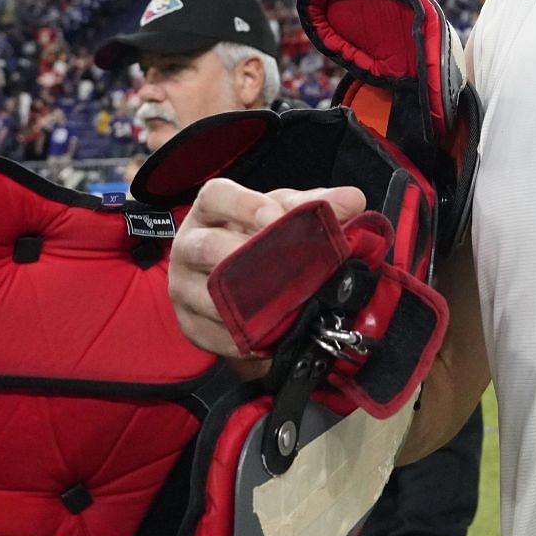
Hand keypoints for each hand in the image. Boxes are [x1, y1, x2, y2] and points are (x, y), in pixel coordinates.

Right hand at [168, 177, 365, 372]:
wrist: (239, 276)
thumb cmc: (262, 234)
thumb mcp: (288, 212)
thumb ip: (318, 204)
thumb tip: (351, 201)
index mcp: (212, 206)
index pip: (218, 196)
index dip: (246, 206)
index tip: (277, 219)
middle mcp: (188, 244)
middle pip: (208, 248)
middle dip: (250, 259)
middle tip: (291, 271)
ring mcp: (183, 286)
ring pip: (210, 296)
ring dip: (252, 305)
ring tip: (289, 306)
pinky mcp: (190, 325)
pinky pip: (215, 335)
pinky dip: (247, 339)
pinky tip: (274, 337)